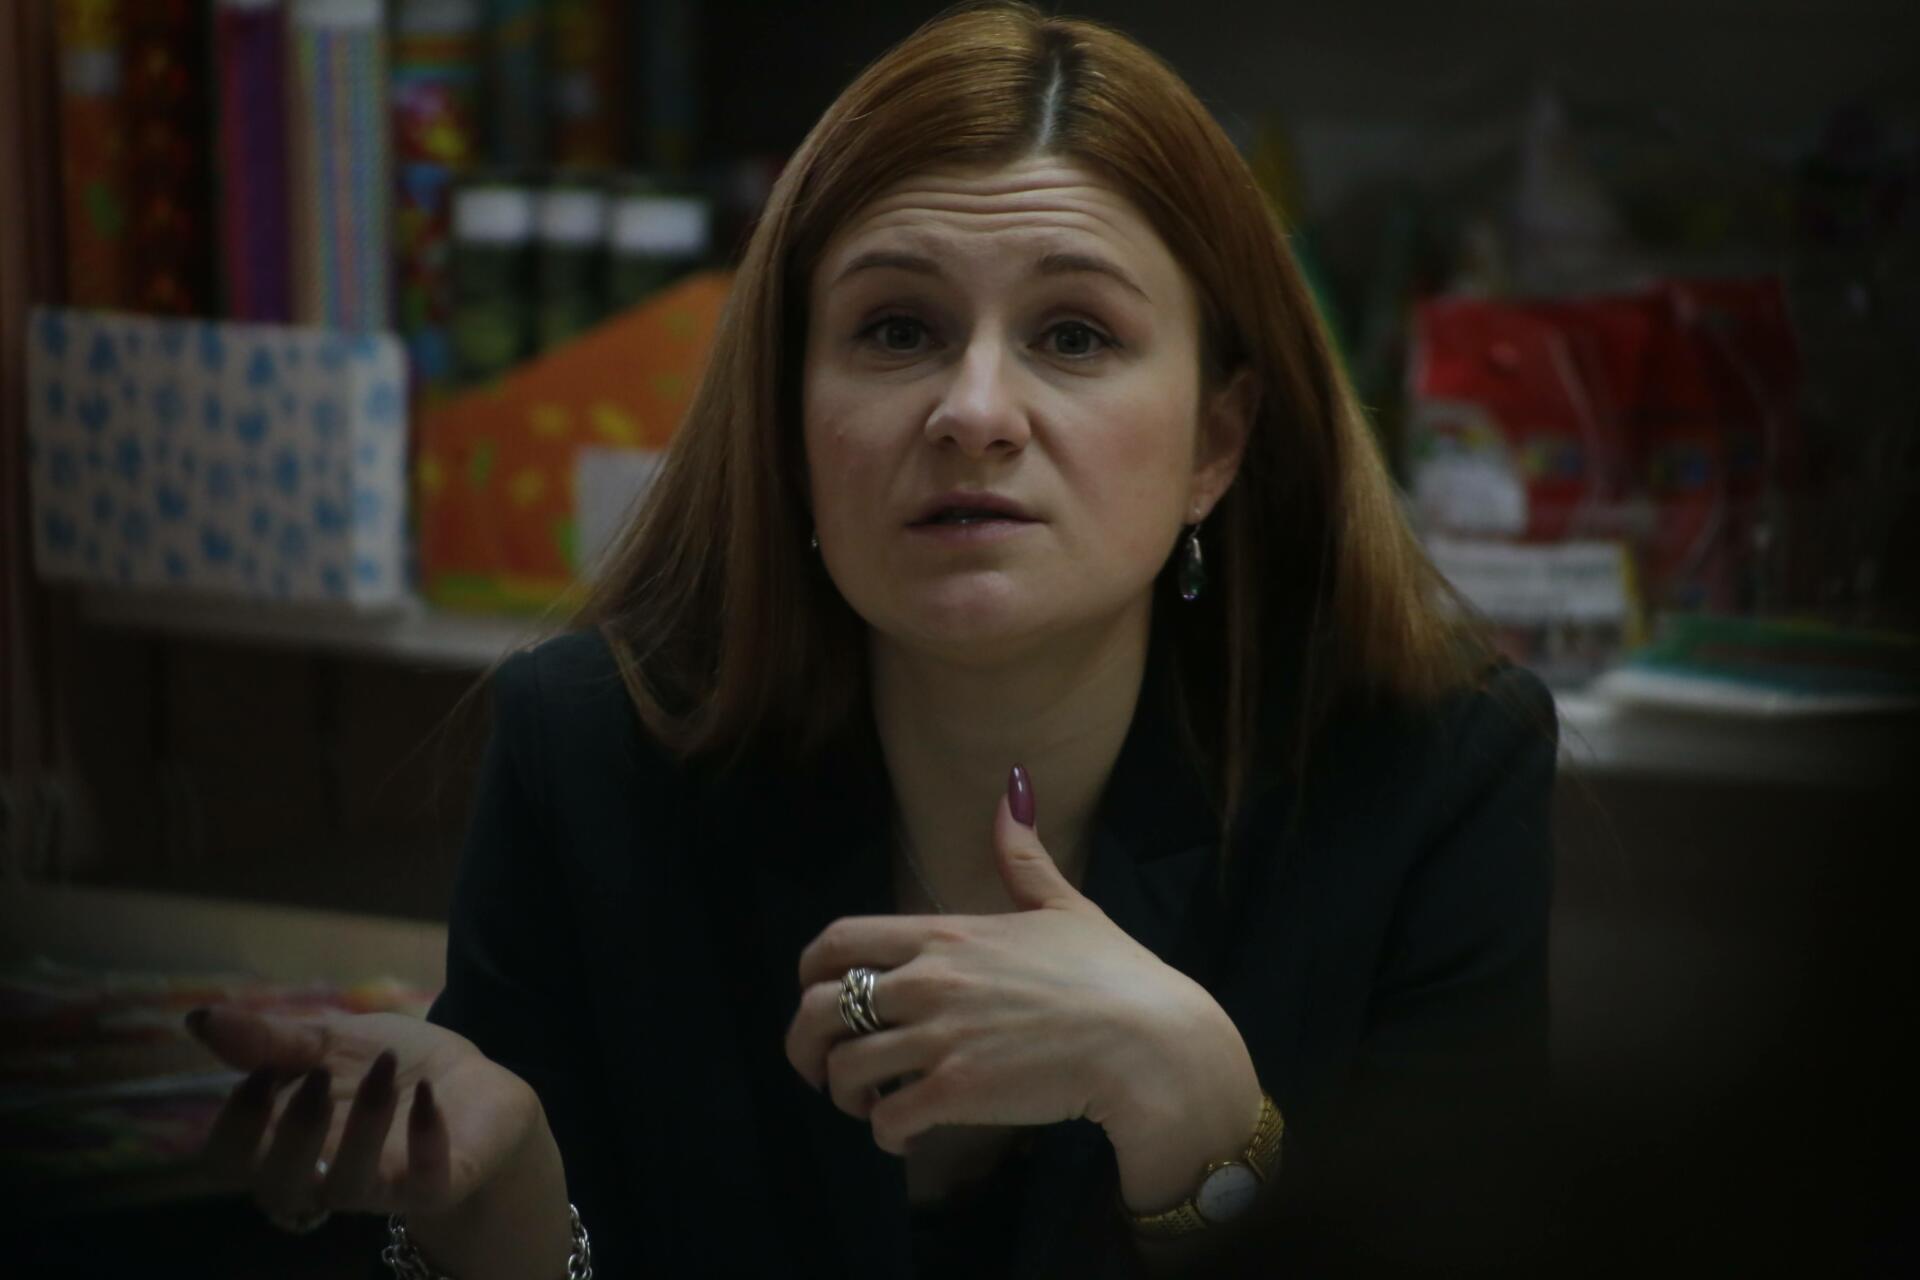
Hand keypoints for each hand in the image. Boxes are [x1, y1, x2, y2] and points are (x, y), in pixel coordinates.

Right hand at [184, 1005, 547, 1226]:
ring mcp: (382, 1187)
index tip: (260, 1073)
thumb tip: (198, 1018)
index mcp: (286, 1140)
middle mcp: (324, 1174)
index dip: (234, 1126)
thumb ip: (271, 1040)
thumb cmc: (390, 1069)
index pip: (228, 1161)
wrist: (476, 1088)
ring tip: (383, 1068)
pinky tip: (428, 1097)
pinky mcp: (437, 1186)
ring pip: (347, 1190)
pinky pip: (424, 1184)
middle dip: (292, 1133)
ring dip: (361, 1127)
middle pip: (277, 1189)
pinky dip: (424, 1141)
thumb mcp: (331, 1042)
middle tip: (320, 1074)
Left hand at [784, 765, 1261, 1210]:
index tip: (816, 997)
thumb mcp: (1064, 905)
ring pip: (844, 1071)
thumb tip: (1012, 789)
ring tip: (871, 1105)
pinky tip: (905, 1135)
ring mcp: (941, 1037)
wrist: (1151, 1044)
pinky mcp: (959, 1091)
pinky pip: (888, 1120)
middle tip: (821, 1067)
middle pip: (817, 1009)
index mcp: (945, 936)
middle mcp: (930, 981)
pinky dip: (884, 1135)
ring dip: (845, 1095)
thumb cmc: (1114, 975)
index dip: (809, 974)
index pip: (837, 941)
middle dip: (802, 1045)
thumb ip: (1023, 857)